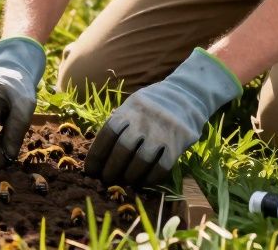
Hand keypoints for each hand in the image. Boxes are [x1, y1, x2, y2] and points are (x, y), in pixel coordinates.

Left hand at [86, 48, 241, 186]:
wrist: (187, 94)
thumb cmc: (153, 104)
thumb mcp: (132, 105)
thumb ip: (119, 124)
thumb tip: (100, 152)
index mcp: (128, 110)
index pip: (106, 135)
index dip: (96, 156)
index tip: (90, 171)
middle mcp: (143, 120)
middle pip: (122, 150)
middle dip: (111, 170)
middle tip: (107, 180)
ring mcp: (161, 132)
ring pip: (140, 161)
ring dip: (130, 176)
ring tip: (124, 182)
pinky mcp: (177, 143)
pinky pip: (161, 167)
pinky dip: (150, 178)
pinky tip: (144, 182)